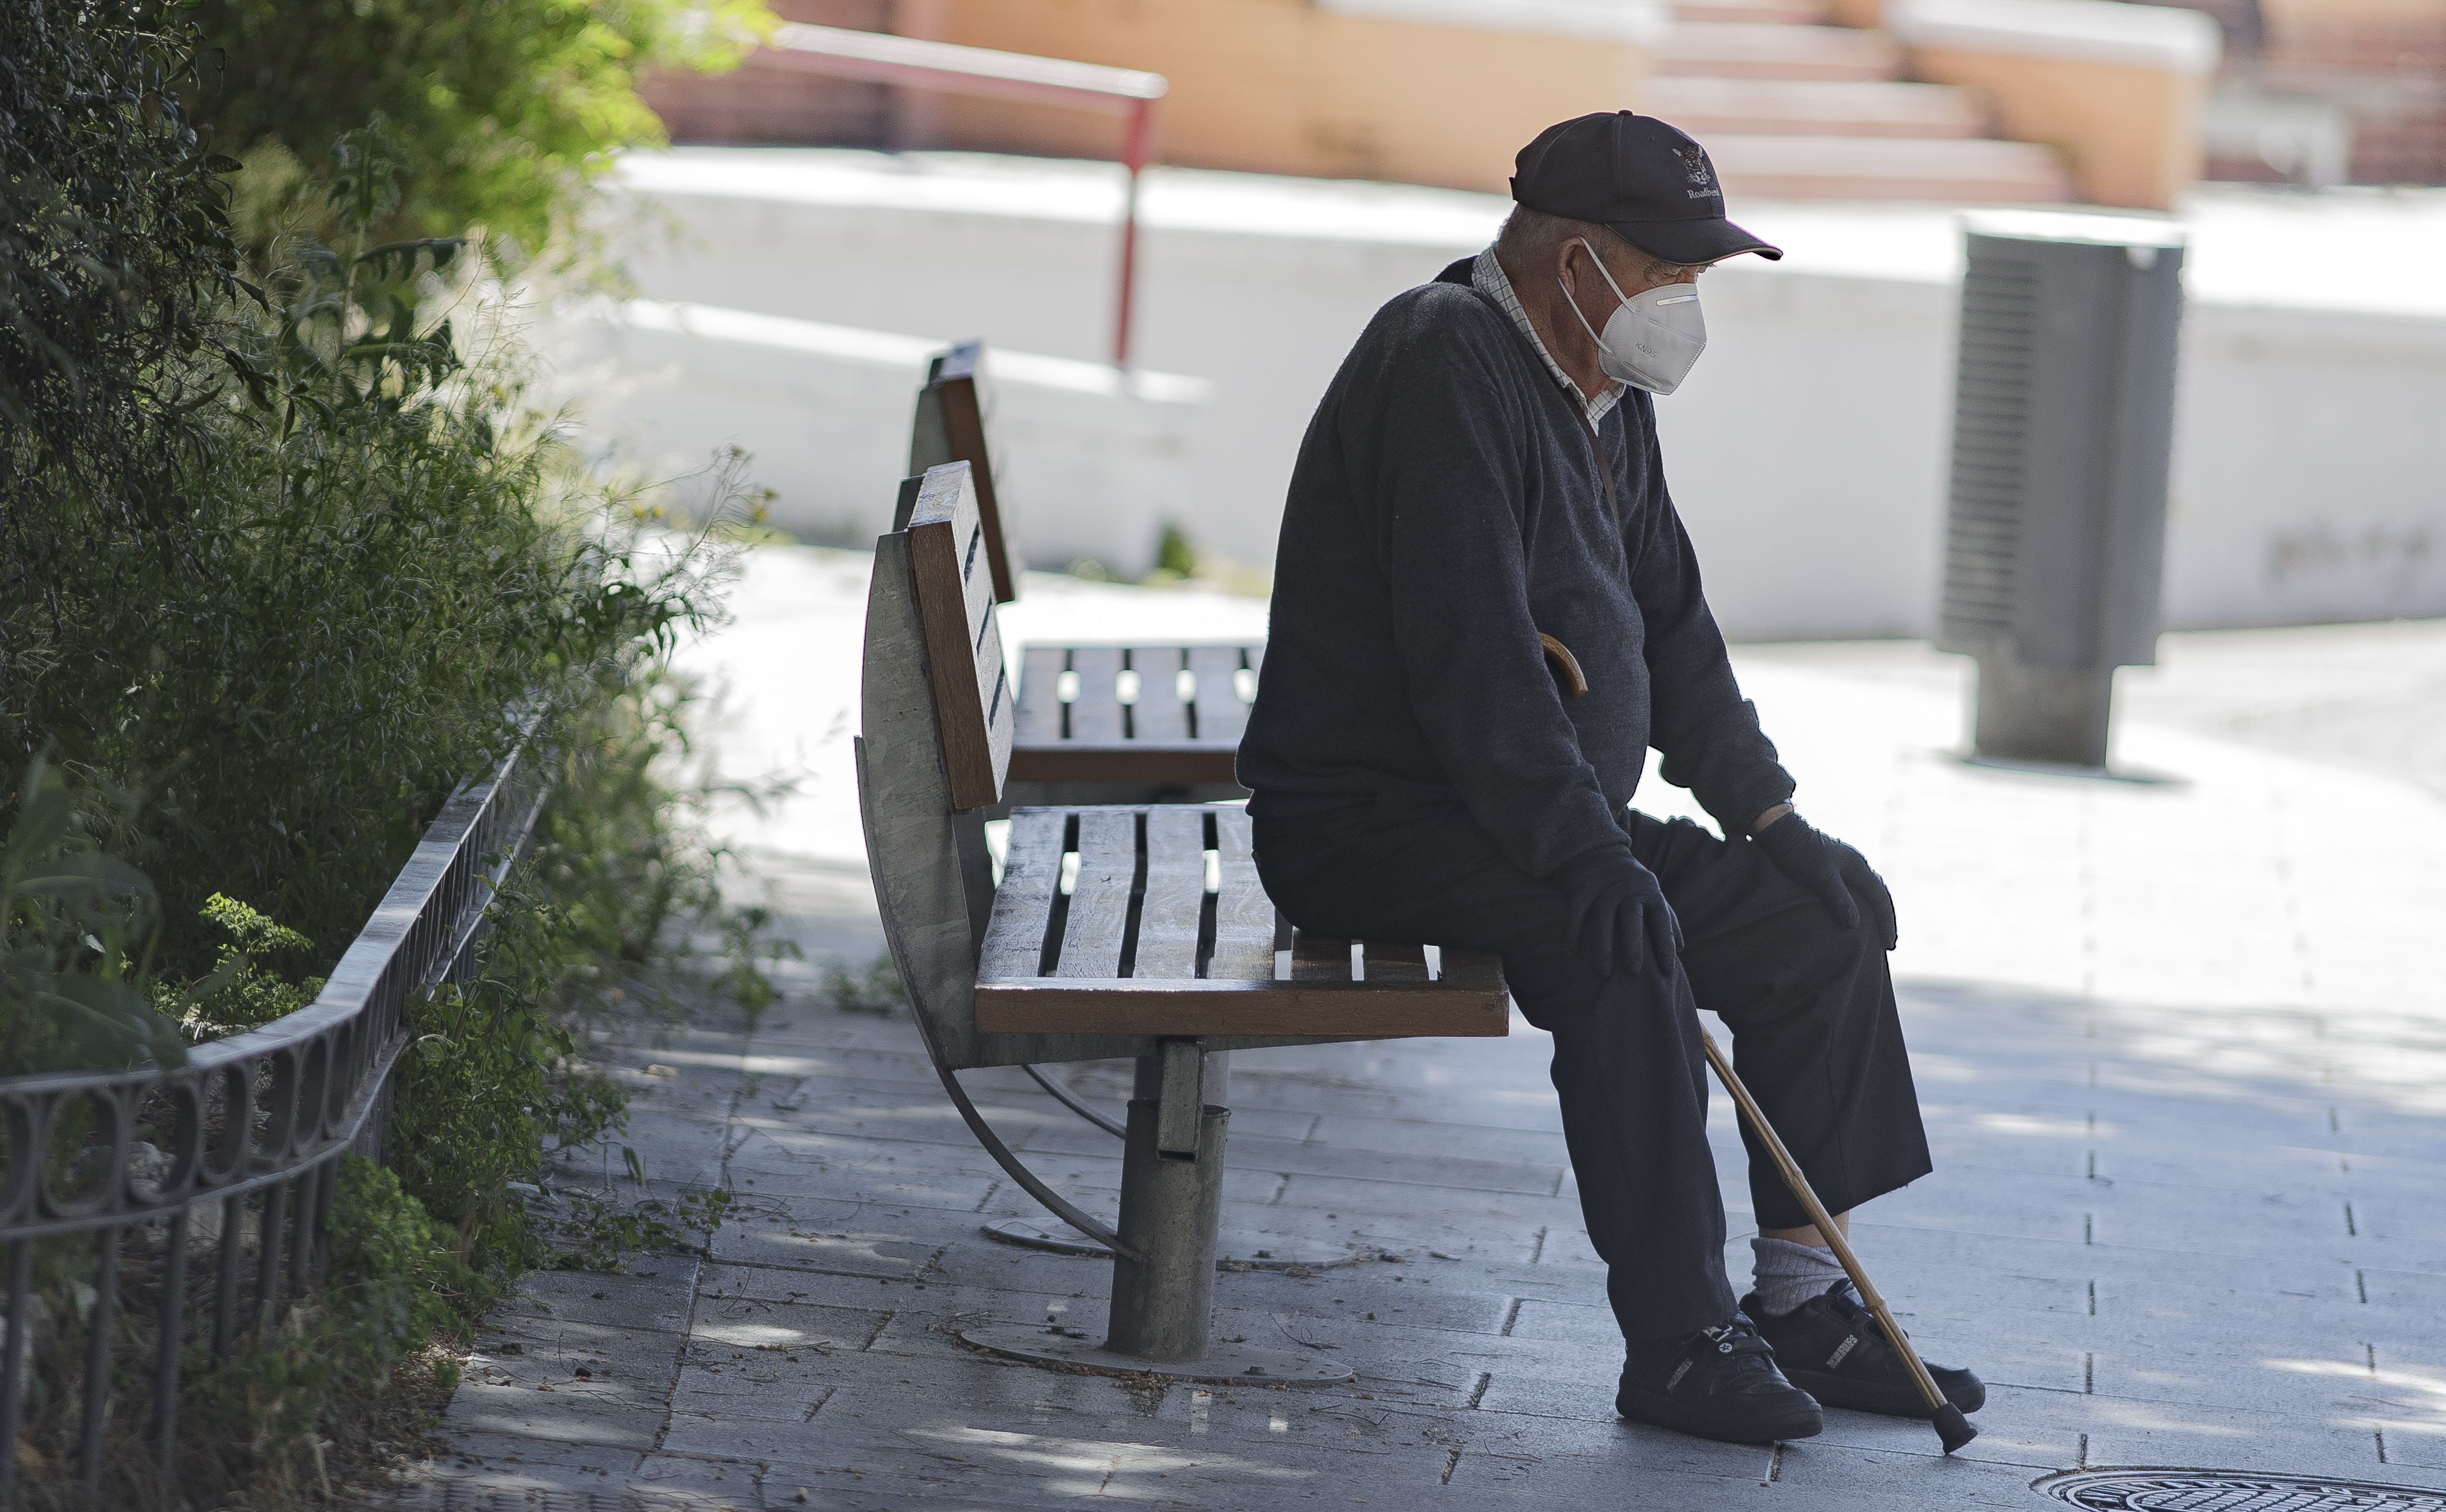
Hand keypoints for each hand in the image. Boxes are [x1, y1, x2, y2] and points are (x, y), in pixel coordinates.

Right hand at [1553, 847, 1682, 976]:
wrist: (1597, 851)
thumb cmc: (1630, 885)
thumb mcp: (1652, 895)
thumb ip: (1667, 919)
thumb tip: (1682, 948)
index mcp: (1651, 890)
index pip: (1661, 918)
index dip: (1666, 943)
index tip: (1668, 969)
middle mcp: (1630, 885)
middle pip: (1632, 916)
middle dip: (1634, 945)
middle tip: (1634, 973)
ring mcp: (1604, 882)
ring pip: (1603, 914)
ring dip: (1603, 944)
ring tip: (1604, 973)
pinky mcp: (1582, 882)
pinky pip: (1577, 909)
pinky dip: (1573, 931)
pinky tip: (1570, 953)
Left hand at [1749, 813, 1898, 949]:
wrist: (1778, 831)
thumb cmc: (1798, 853)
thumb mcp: (1819, 877)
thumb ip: (1838, 898)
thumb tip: (1855, 924)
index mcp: (1858, 866)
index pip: (1880, 898)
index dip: (1886, 922)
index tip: (1889, 944)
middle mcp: (1854, 864)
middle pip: (1876, 894)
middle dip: (1883, 918)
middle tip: (1887, 943)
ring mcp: (1842, 865)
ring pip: (1864, 892)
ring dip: (1870, 912)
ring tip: (1872, 932)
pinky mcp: (1828, 867)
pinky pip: (1851, 890)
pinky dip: (1856, 905)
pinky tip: (1849, 914)